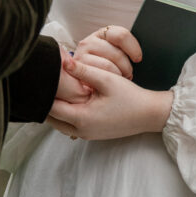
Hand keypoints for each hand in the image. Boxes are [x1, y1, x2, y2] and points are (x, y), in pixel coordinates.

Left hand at [47, 57, 172, 140]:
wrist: (150, 114)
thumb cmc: (131, 98)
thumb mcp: (107, 79)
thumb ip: (83, 71)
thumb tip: (63, 62)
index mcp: (82, 118)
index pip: (51, 107)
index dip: (46, 91)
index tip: (45, 78)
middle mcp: (81, 131)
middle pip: (51, 118)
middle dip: (48, 101)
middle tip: (48, 83)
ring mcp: (86, 135)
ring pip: (59, 123)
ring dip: (56, 108)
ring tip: (58, 90)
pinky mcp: (92, 134)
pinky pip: (69, 125)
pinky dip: (66, 113)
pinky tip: (71, 99)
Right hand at [73, 25, 141, 78]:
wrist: (84, 80)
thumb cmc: (106, 66)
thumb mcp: (116, 52)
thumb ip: (124, 48)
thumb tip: (139, 56)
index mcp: (101, 34)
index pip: (121, 35)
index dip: (133, 48)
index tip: (138, 59)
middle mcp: (89, 41)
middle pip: (117, 54)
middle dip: (126, 68)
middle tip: (128, 74)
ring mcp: (81, 55)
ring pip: (108, 66)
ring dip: (117, 76)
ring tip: (119, 79)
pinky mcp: (77, 70)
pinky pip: (99, 76)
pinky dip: (107, 82)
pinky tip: (108, 83)